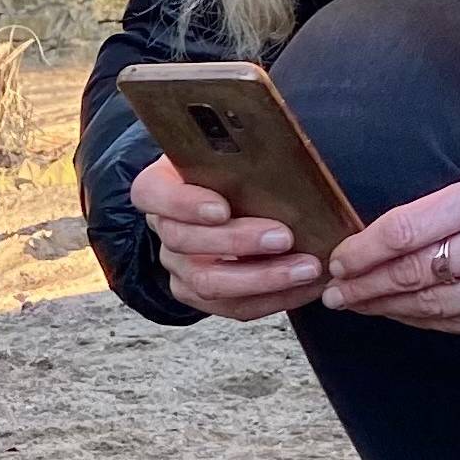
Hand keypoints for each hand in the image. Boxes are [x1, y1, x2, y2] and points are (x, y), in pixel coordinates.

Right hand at [130, 157, 325, 319]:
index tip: (222, 208)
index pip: (152, 194)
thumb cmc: (232, 171)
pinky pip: (234, 306)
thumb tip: (286, 156)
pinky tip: (306, 286)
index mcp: (160, 187)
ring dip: (263, 278)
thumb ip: (243, 155)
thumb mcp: (230, 153)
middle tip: (283, 237)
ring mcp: (180, 267)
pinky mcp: (202, 296)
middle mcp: (164, 229)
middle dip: (237, 242)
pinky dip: (275, 298)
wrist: (230, 198)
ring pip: (208, 282)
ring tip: (306, 268)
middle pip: (184, 242)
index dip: (184, 204)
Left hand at [322, 167, 459, 335]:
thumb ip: (450, 211)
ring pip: (435, 307)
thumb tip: (386, 239)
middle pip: (415, 273)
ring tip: (359, 306)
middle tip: (335, 293)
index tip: (339, 260)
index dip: (364, 250)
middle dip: (366, 286)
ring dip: (389, 309)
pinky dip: (426, 322)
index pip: (409, 228)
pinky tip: (403, 316)